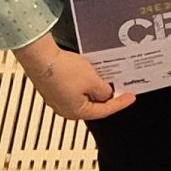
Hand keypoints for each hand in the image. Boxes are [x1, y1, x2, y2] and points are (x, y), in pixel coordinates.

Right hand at [15, 31, 135, 121]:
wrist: (40, 58)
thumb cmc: (62, 70)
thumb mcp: (92, 80)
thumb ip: (104, 90)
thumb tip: (107, 94)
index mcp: (77, 112)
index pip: (105, 111)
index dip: (120, 103)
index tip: (130, 98)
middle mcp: (65, 109)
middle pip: (93, 105)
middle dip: (106, 96)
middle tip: (119, 87)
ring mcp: (58, 100)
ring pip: (83, 96)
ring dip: (94, 88)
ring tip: (103, 77)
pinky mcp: (53, 89)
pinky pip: (73, 89)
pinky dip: (83, 83)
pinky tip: (87, 73)